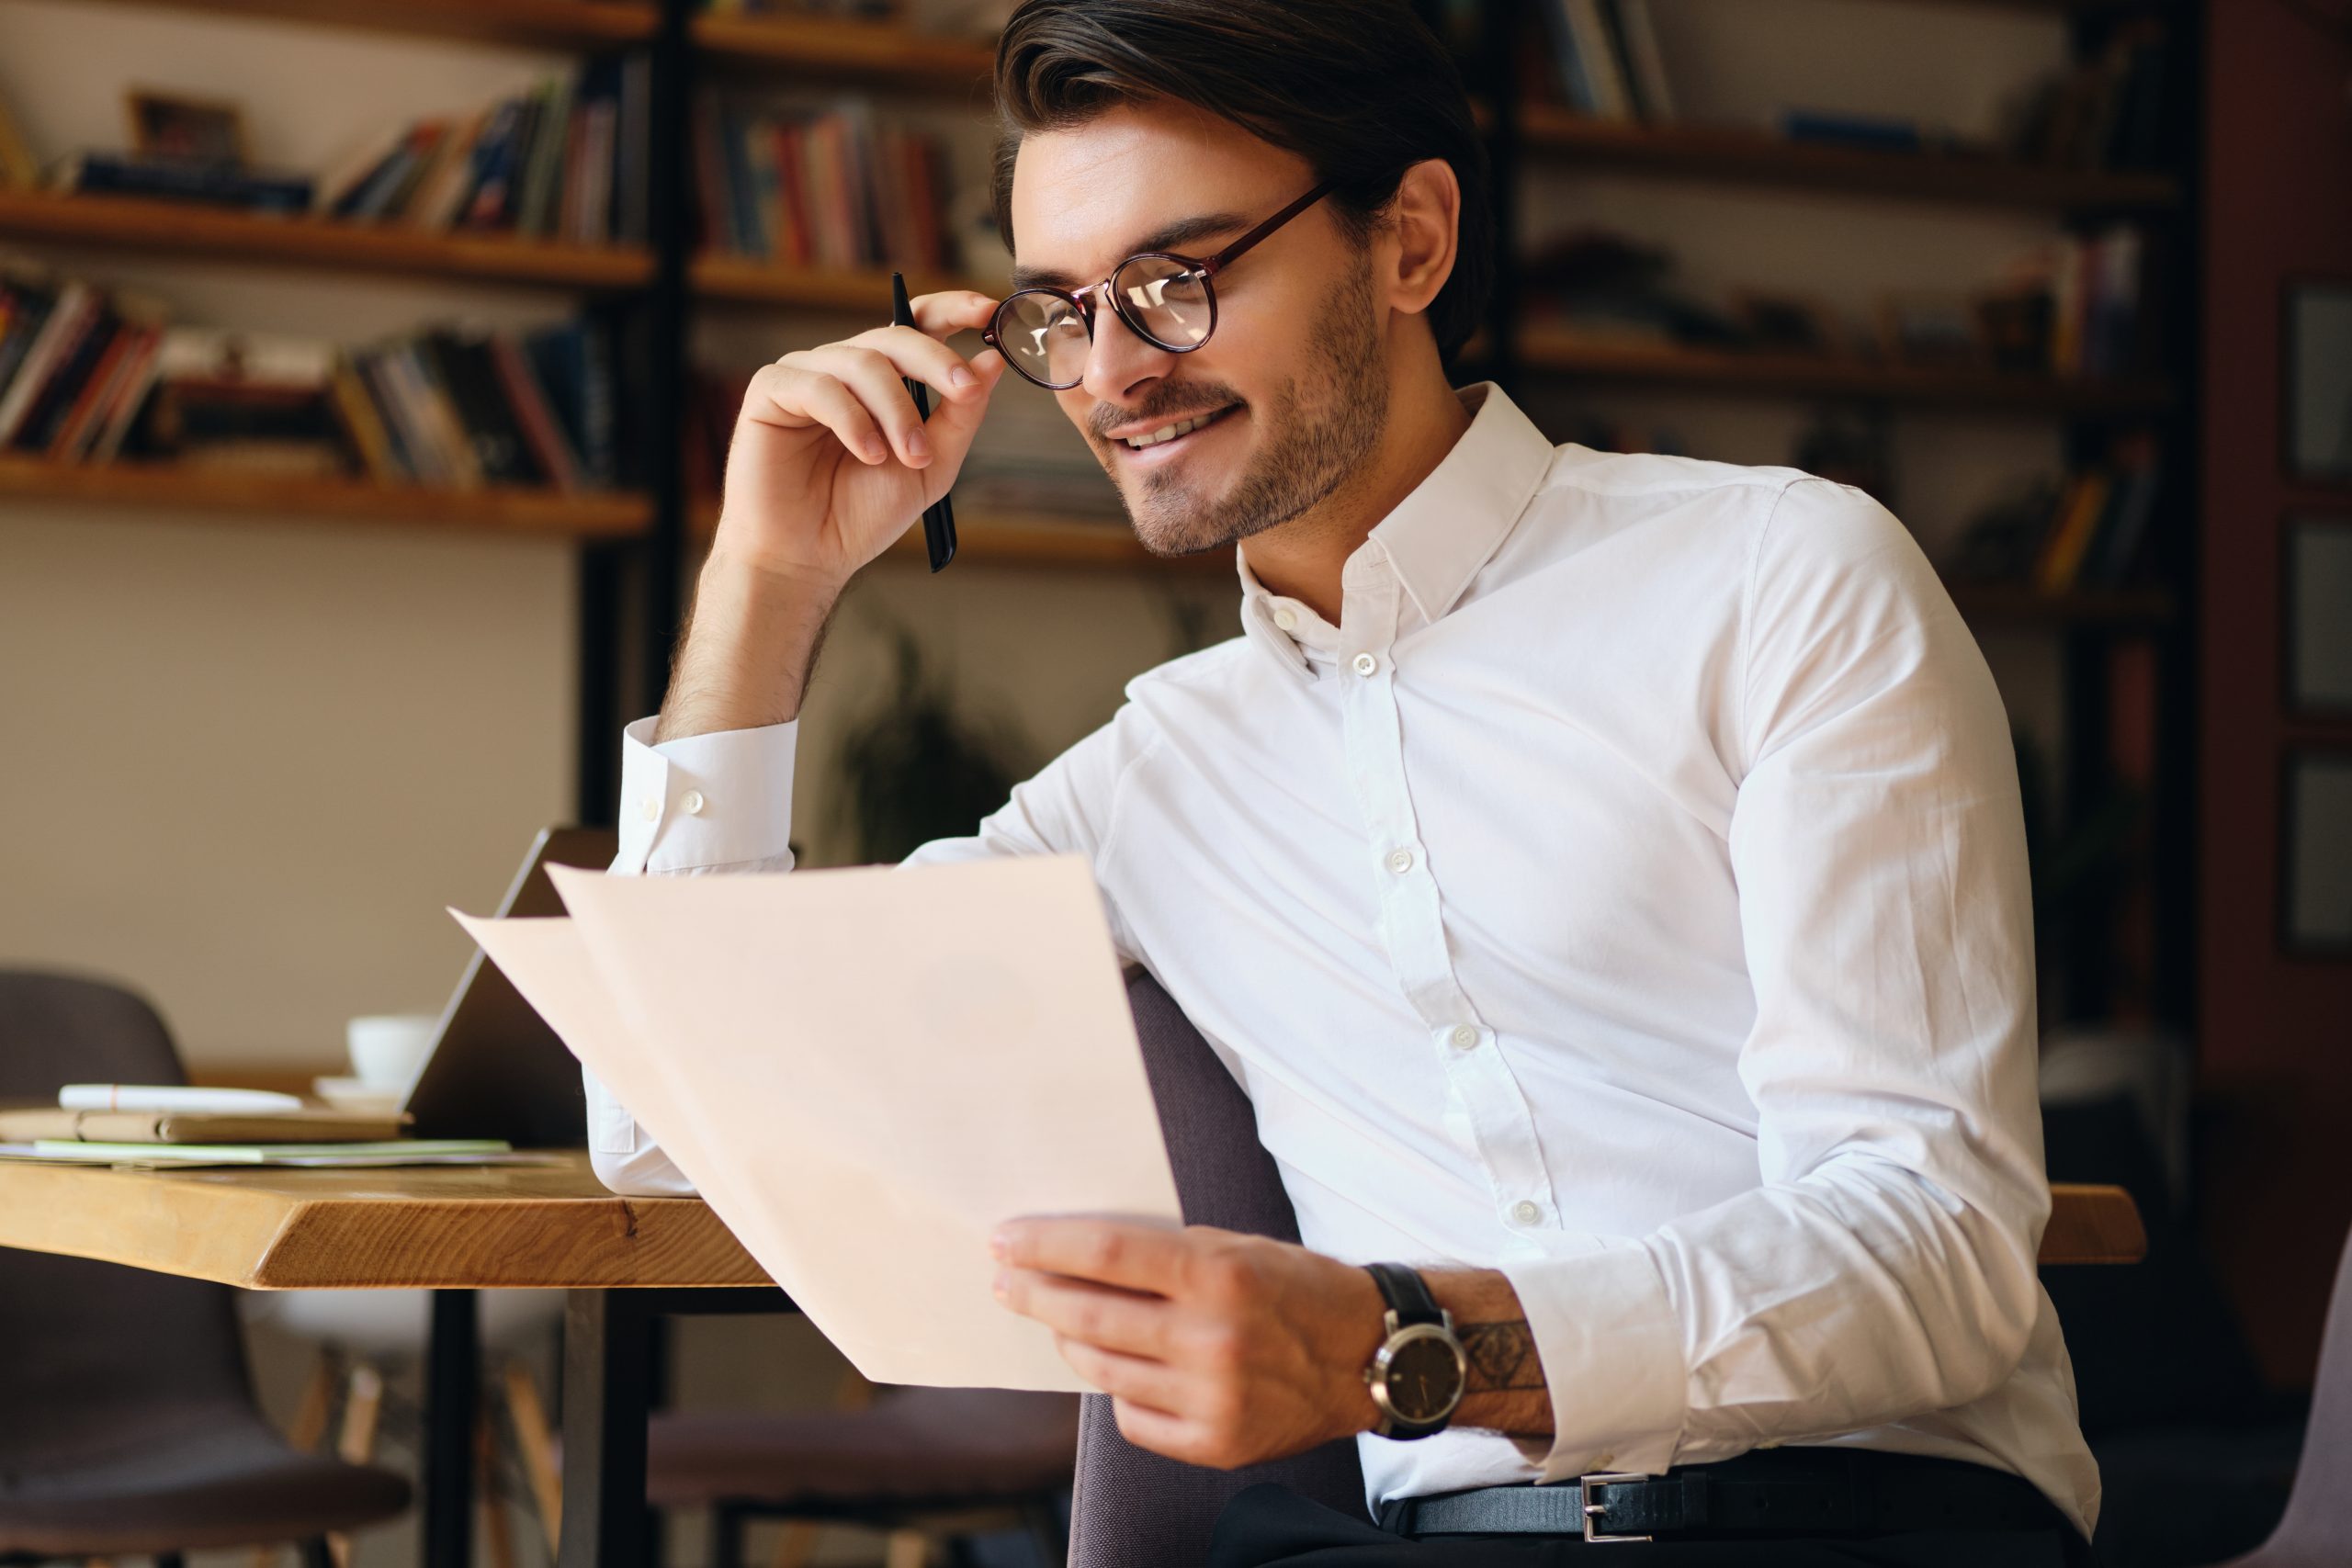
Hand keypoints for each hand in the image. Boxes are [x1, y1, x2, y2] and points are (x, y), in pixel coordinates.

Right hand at [713, 289, 1006, 590]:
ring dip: (897, 409)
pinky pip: (818, 386)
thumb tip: (993, 361)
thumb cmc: (862, 514)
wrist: (808, 556)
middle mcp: (844, 368)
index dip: (953, 309)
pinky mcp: (770, 390)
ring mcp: (806, 374)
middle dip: (936, 362)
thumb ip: (960, 415)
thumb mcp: (931, 466)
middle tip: (964, 392)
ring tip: (911, 457)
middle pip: (895, 337)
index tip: (988, 311)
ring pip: (862, 362)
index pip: (918, 324)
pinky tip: (869, 454)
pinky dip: (853, 419)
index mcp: (883, 379)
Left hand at [991, 1218, 1387, 1468]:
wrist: (1370, 1356)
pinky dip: (1119, 1391)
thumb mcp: (1238, 1247)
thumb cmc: (1299, 1289)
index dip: (1044, 1246)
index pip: (1105, 1254)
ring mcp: (1213, 1397)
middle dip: (1035, 1296)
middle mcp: (1213, 1338)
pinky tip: (1124, 1371)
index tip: (1004, 1241)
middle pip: (1090, 1315)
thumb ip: (1165, 1254)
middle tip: (1007, 1284)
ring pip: (1103, 1370)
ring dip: (1070, 1343)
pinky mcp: (1217, 1444)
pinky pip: (1133, 1419)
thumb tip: (1075, 1256)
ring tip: (1063, 1325)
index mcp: (1219, 1274)